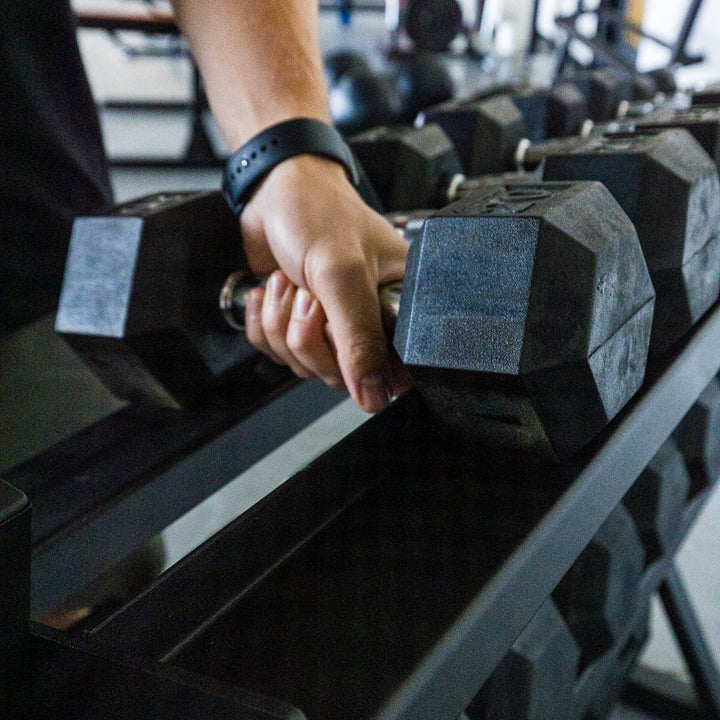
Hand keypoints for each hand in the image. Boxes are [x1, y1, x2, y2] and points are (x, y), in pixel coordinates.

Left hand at [240, 154, 411, 412]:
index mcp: (401, 308)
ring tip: (290, 282)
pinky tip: (273, 289)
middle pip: (337, 374)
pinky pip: (276, 353)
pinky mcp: (299, 325)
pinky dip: (263, 322)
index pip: (389, 372)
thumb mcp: (342, 274)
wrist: (275, 191)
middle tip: (309, 293)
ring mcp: (332, 327)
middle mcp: (370, 323)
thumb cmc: (318, 214)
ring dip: (281, 323)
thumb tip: (375, 395)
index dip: (355, 361)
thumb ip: (359, 338)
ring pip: (302, 365)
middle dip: (308, 333)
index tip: (333, 326)